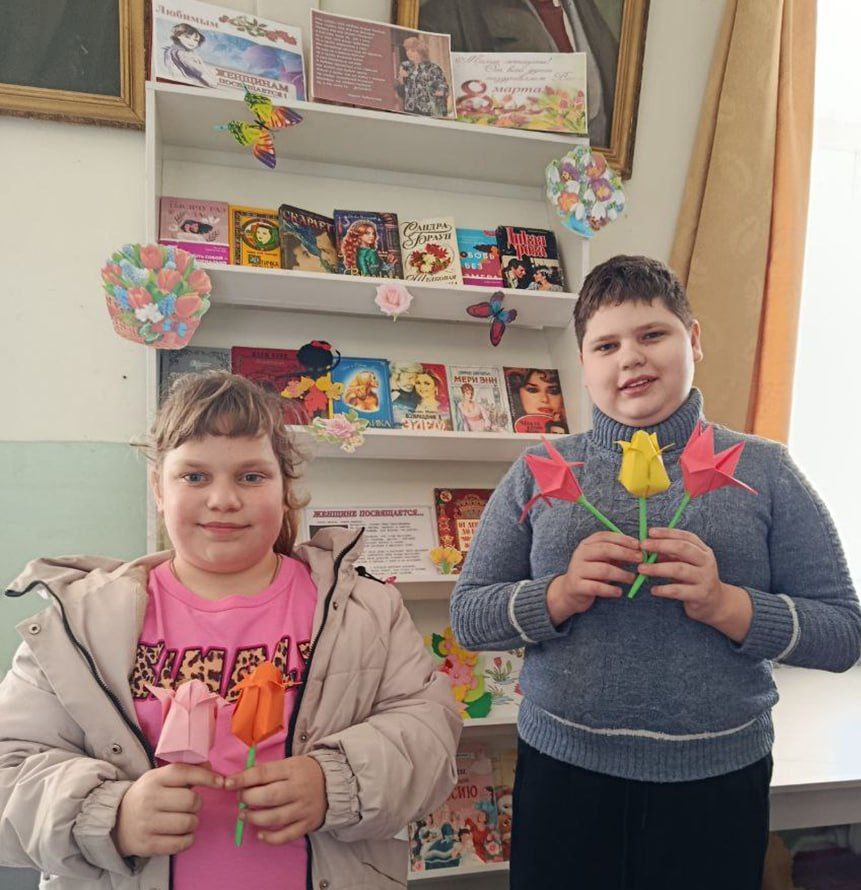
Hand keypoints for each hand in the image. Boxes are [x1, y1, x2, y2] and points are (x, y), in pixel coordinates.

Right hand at [114, 763, 223, 857]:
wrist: (116, 820)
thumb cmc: (147, 795)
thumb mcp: (160, 778)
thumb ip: (185, 772)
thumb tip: (211, 767)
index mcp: (154, 779)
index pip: (184, 773)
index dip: (206, 777)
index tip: (221, 782)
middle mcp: (149, 800)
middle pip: (191, 800)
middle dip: (197, 804)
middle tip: (190, 806)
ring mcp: (147, 823)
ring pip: (188, 823)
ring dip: (193, 823)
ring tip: (186, 820)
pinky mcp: (147, 845)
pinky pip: (180, 844)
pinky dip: (188, 840)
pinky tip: (183, 834)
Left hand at [226, 755, 326, 844]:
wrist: (334, 783)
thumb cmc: (304, 772)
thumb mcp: (289, 764)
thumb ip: (267, 772)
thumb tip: (239, 781)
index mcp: (292, 769)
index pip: (264, 773)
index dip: (243, 779)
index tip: (227, 783)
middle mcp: (298, 789)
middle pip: (268, 797)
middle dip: (248, 799)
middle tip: (240, 799)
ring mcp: (304, 808)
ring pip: (275, 818)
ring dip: (254, 819)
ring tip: (243, 815)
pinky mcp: (307, 824)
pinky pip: (286, 835)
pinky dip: (270, 838)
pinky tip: (259, 834)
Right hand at [546, 531, 640, 625]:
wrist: (570, 592)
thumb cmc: (591, 574)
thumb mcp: (602, 561)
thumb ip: (616, 555)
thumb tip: (639, 551)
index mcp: (586, 544)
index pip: (605, 536)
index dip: (623, 539)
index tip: (639, 545)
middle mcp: (580, 554)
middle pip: (605, 550)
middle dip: (625, 553)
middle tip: (641, 559)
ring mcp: (577, 570)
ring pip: (603, 570)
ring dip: (621, 574)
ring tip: (632, 578)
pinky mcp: (576, 586)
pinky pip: (597, 587)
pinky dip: (610, 590)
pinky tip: (619, 592)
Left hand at [637, 528, 751, 640]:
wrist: (714, 603)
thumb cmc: (693, 579)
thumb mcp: (684, 563)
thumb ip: (669, 555)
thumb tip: (647, 547)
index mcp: (703, 550)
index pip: (686, 537)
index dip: (667, 533)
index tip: (650, 532)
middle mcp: (706, 562)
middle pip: (683, 548)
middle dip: (660, 545)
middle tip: (642, 546)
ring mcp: (705, 579)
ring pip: (679, 569)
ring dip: (657, 568)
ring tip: (641, 569)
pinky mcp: (700, 595)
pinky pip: (678, 590)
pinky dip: (663, 589)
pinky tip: (653, 590)